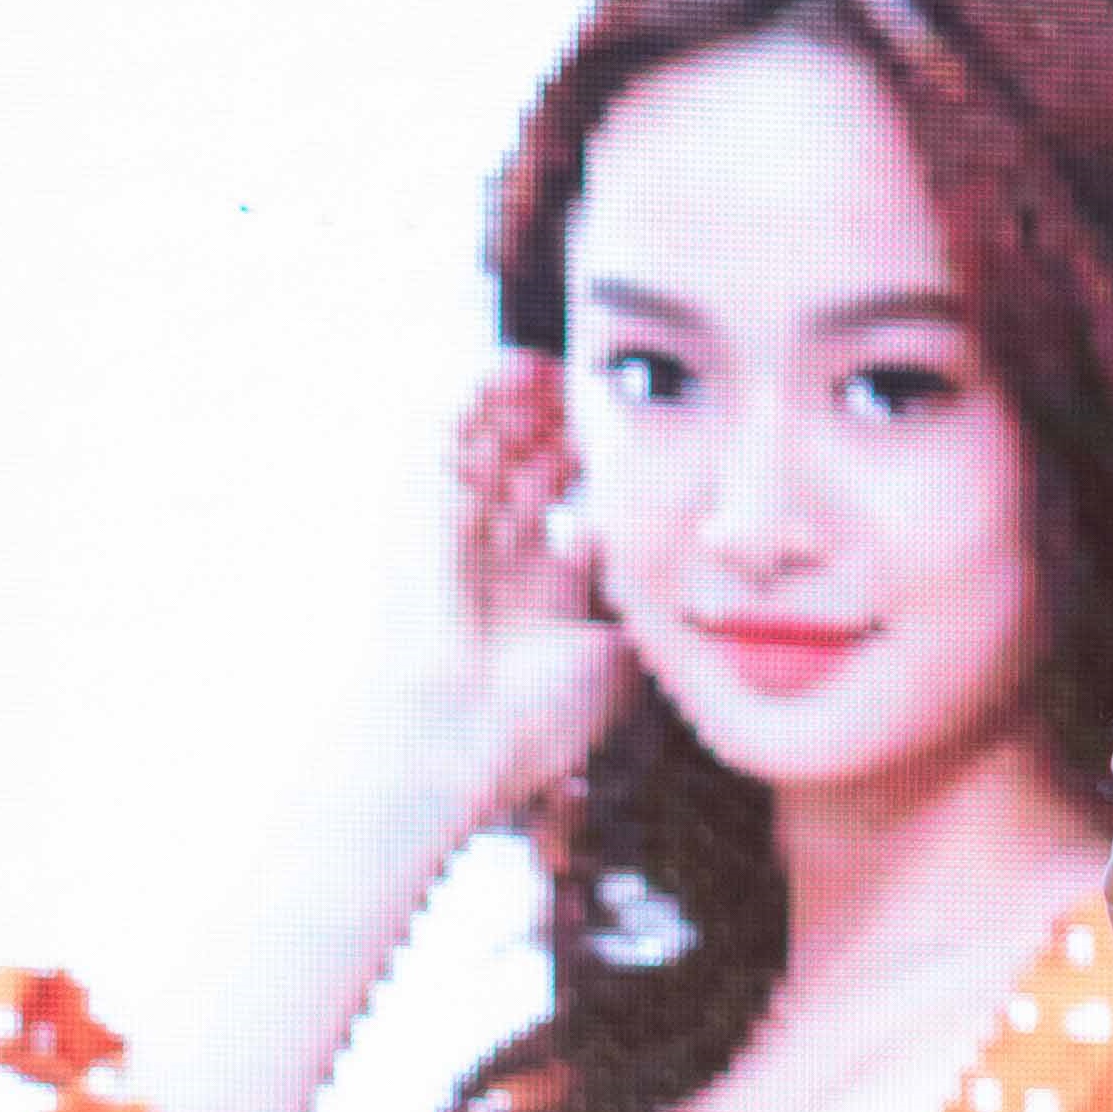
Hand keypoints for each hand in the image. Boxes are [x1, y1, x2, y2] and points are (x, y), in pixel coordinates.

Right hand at [136, 359, 631, 1111]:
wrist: (445, 750)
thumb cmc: (527, 723)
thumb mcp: (617, 656)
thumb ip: (647, 606)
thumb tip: (697, 567)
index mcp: (532, 596)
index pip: (567, 509)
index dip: (606, 468)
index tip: (655, 430)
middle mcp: (489, 563)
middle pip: (529, 468)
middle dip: (567, 423)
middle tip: (613, 381)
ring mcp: (448, 537)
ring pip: (488, 446)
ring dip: (524, 403)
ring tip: (565, 361)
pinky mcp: (415, 515)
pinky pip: (442, 436)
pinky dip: (476, 398)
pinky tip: (515, 367)